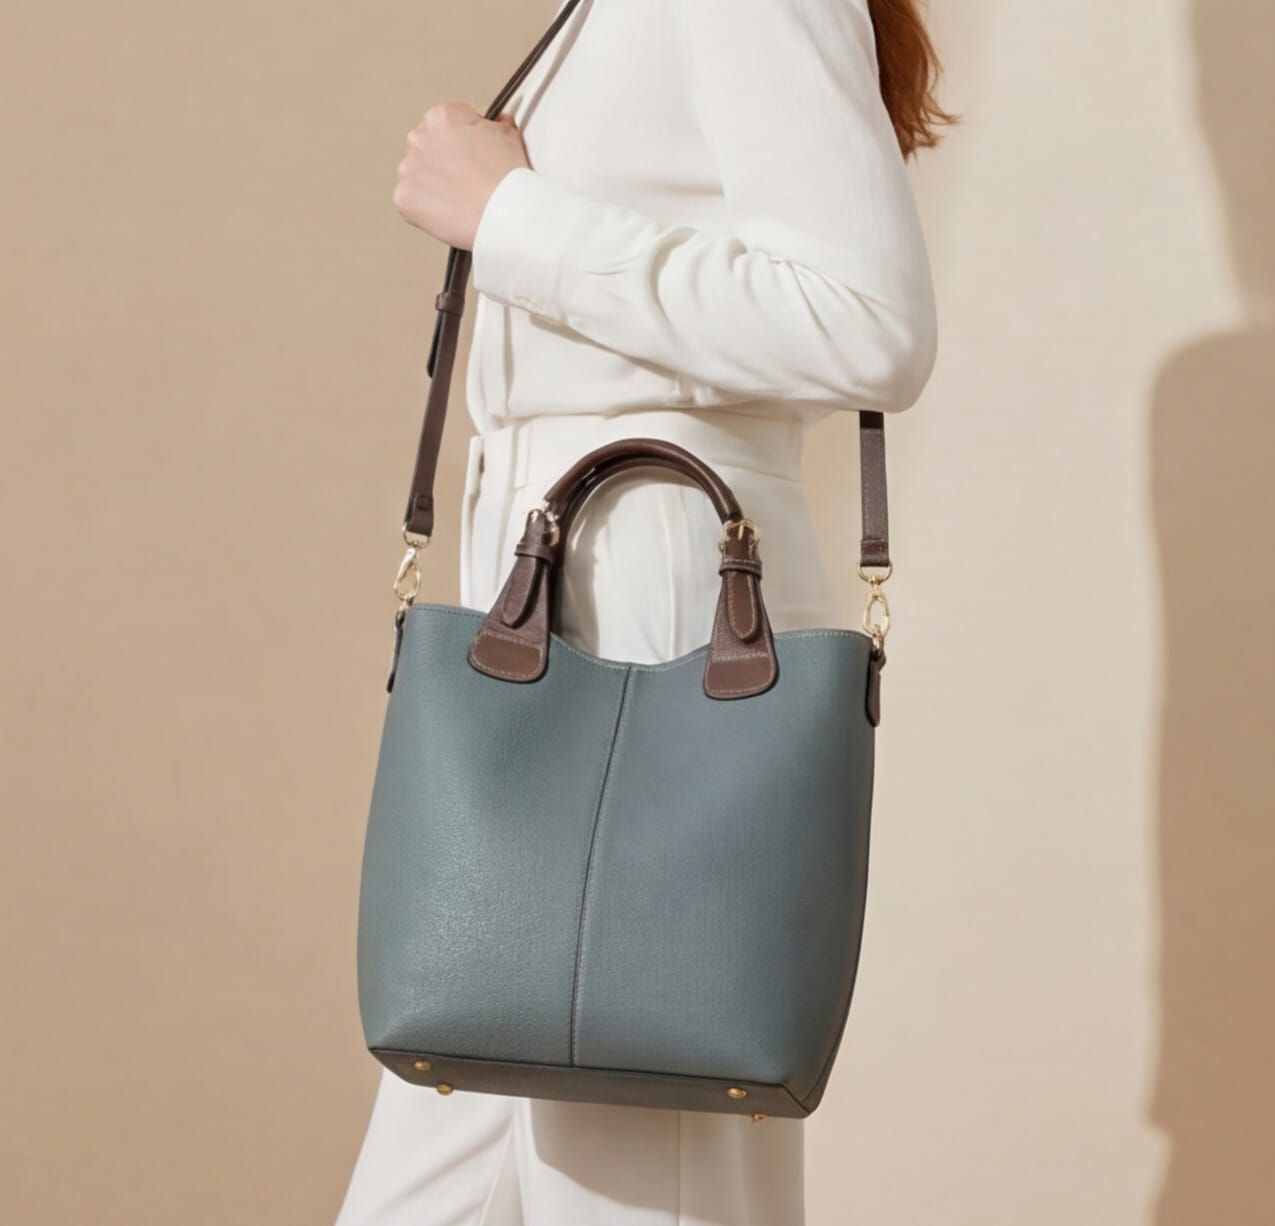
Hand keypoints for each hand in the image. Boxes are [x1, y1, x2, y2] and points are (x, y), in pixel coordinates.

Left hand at [393, 102, 529, 249]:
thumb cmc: (507, 177)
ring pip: (418, 176)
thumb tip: (490, 121)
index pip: (446, 125)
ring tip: (460, 199)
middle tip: (467, 181)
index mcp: (440, 117)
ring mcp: (408, 169)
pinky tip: (449, 211)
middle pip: (428, 149)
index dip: (463, 142)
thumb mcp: (507, 133)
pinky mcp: (404, 198)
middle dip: (444, 163)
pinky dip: (426, 209)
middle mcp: (418, 138)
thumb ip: (492, 122)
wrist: (504, 213)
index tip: (472, 157)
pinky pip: (412, 203)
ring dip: (433, 186)